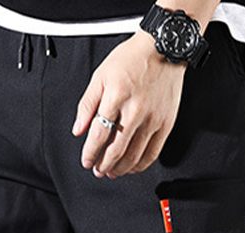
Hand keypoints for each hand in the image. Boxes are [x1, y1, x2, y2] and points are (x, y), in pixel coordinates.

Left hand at [71, 31, 186, 178]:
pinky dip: (141, 165)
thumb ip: (87, 104)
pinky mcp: (166, 123)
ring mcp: (153, 119)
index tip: (86, 161)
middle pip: (116, 149)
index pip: (99, 134)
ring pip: (135, 155)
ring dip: (120, 168)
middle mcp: (136, 109)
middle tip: (97, 170)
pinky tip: (132, 167)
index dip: (90, 152)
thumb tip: (78, 129)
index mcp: (116, 96)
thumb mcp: (101, 75)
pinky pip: (153, 153)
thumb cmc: (132, 59)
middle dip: (104, 165)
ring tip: (112, 171)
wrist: (164, 48)